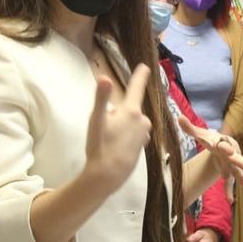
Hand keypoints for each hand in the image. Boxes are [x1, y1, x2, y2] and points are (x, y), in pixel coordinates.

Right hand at [82, 64, 152, 192]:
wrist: (108, 175)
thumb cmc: (100, 145)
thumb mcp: (96, 120)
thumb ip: (101, 98)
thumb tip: (105, 78)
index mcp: (132, 111)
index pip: (136, 88)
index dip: (139, 76)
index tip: (145, 66)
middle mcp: (143, 121)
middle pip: (129, 108)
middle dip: (118, 113)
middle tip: (104, 128)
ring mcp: (144, 135)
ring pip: (130, 122)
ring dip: (121, 126)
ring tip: (109, 139)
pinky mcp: (142, 146)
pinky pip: (132, 135)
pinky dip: (124, 137)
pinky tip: (115, 146)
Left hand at [178, 115, 242, 188]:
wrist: (222, 146)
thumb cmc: (212, 140)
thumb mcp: (201, 135)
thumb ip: (190, 128)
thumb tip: (179, 117)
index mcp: (223, 143)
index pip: (224, 145)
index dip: (226, 147)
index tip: (227, 149)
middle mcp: (230, 154)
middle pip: (236, 158)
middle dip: (241, 162)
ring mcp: (231, 164)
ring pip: (236, 172)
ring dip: (241, 178)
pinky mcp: (229, 173)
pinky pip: (229, 183)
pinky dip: (228, 191)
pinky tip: (230, 200)